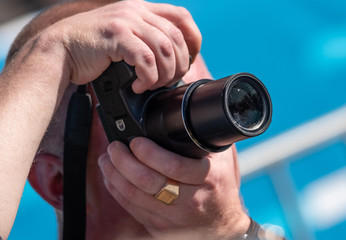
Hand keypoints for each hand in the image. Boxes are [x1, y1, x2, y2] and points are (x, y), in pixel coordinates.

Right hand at [47, 0, 200, 92]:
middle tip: (169, 81)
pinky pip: (145, 59)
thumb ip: (147, 40)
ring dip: (164, 74)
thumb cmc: (94, 50)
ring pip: (164, 49)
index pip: (182, 17)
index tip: (190, 58)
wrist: (61, 50)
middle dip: (180, 65)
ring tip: (152, 85)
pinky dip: (147, 77)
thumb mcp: (126, 38)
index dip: (193, 39)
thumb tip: (174, 60)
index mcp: (143, 9)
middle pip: (176, 37)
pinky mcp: (116, 36)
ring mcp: (126, 21)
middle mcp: (137, 11)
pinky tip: (138, 86)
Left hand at [98, 137, 249, 238]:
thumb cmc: (220, 186)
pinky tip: (111, 177)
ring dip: (114, 175)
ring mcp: (173, 217)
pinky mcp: (160, 226)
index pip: (174, 167)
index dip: (150, 153)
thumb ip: (204, 138)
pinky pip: (132, 208)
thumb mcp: (222, 158)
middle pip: (148, 181)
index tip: (136, 141)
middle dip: (124, 162)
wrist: (222, 223)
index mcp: (207, 179)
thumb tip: (185, 108)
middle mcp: (190, 200)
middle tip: (114, 147)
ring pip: (134, 196)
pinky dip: (117, 190)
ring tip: (107, 159)